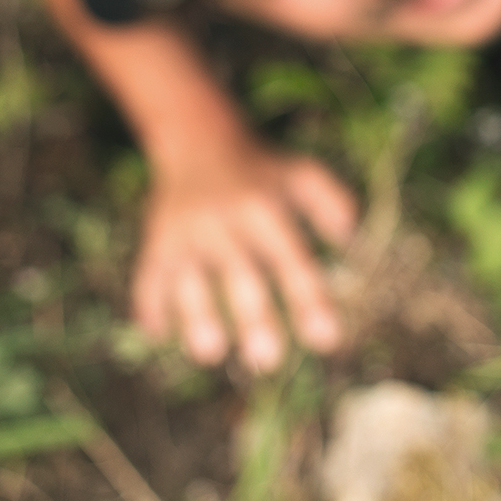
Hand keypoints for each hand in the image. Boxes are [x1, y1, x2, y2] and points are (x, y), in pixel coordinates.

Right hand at [131, 142, 357, 369]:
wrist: (198, 141)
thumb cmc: (261, 170)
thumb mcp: (301, 174)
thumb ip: (330, 201)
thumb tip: (351, 240)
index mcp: (265, 208)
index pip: (291, 258)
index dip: (309, 298)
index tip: (327, 339)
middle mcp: (224, 221)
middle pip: (241, 274)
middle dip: (254, 317)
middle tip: (270, 359)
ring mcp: (186, 233)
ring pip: (190, 279)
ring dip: (198, 316)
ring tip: (211, 354)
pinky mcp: (156, 241)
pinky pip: (149, 276)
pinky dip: (149, 305)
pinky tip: (156, 336)